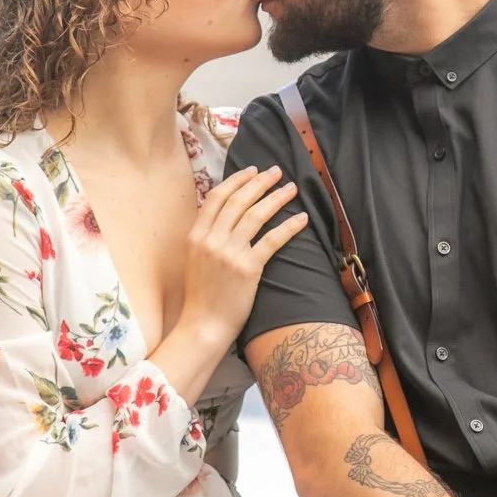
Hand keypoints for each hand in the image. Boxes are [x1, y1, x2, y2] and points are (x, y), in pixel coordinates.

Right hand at [180, 166, 308, 345]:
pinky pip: (272, 240)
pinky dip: (289, 226)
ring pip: (256, 215)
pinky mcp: (248, 268)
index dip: (236, 180)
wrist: (202, 325)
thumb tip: (225, 215)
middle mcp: (211, 240)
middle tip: (276, 171)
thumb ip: (206, 236)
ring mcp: (229, 253)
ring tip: (291, 189)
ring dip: (276, 198)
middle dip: (260, 182)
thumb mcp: (194, 259)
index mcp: (195, 236)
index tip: (252, 171)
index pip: (216, 197)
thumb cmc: (201, 295)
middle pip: (239, 201)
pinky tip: (302, 218)